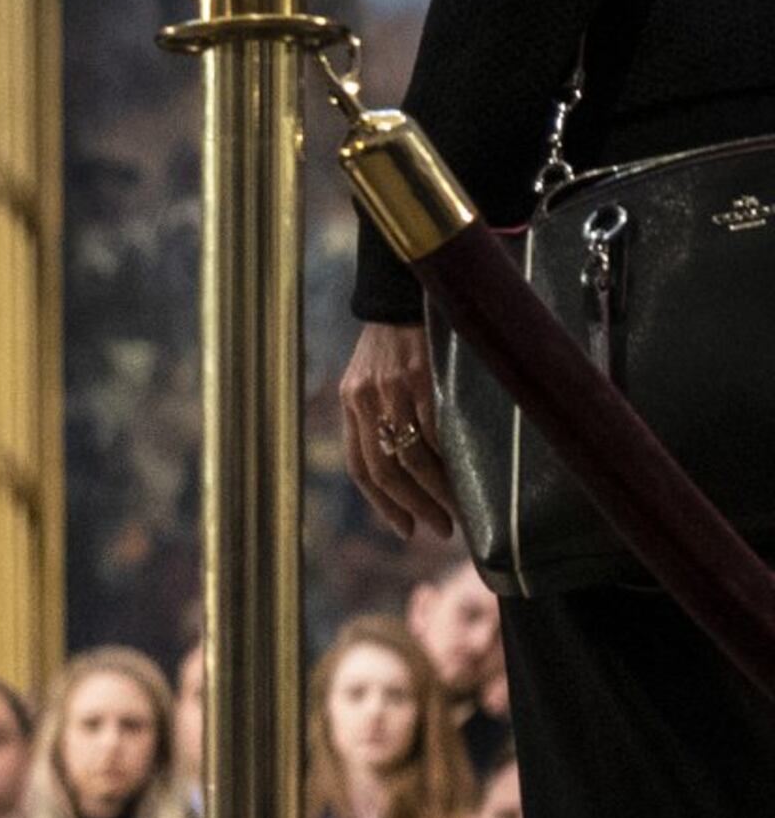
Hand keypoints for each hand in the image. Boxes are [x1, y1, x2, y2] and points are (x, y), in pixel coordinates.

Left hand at [340, 321, 461, 540]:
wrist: (406, 288)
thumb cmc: (398, 337)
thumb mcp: (376, 375)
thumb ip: (385, 411)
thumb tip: (415, 463)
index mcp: (351, 403)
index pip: (360, 466)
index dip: (381, 503)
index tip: (404, 528)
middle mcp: (365, 401)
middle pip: (385, 470)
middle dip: (411, 506)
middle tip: (438, 529)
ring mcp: (391, 390)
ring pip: (412, 457)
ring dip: (435, 492)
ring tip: (456, 514)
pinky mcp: (419, 377)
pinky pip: (434, 428)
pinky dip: (448, 458)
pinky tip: (465, 477)